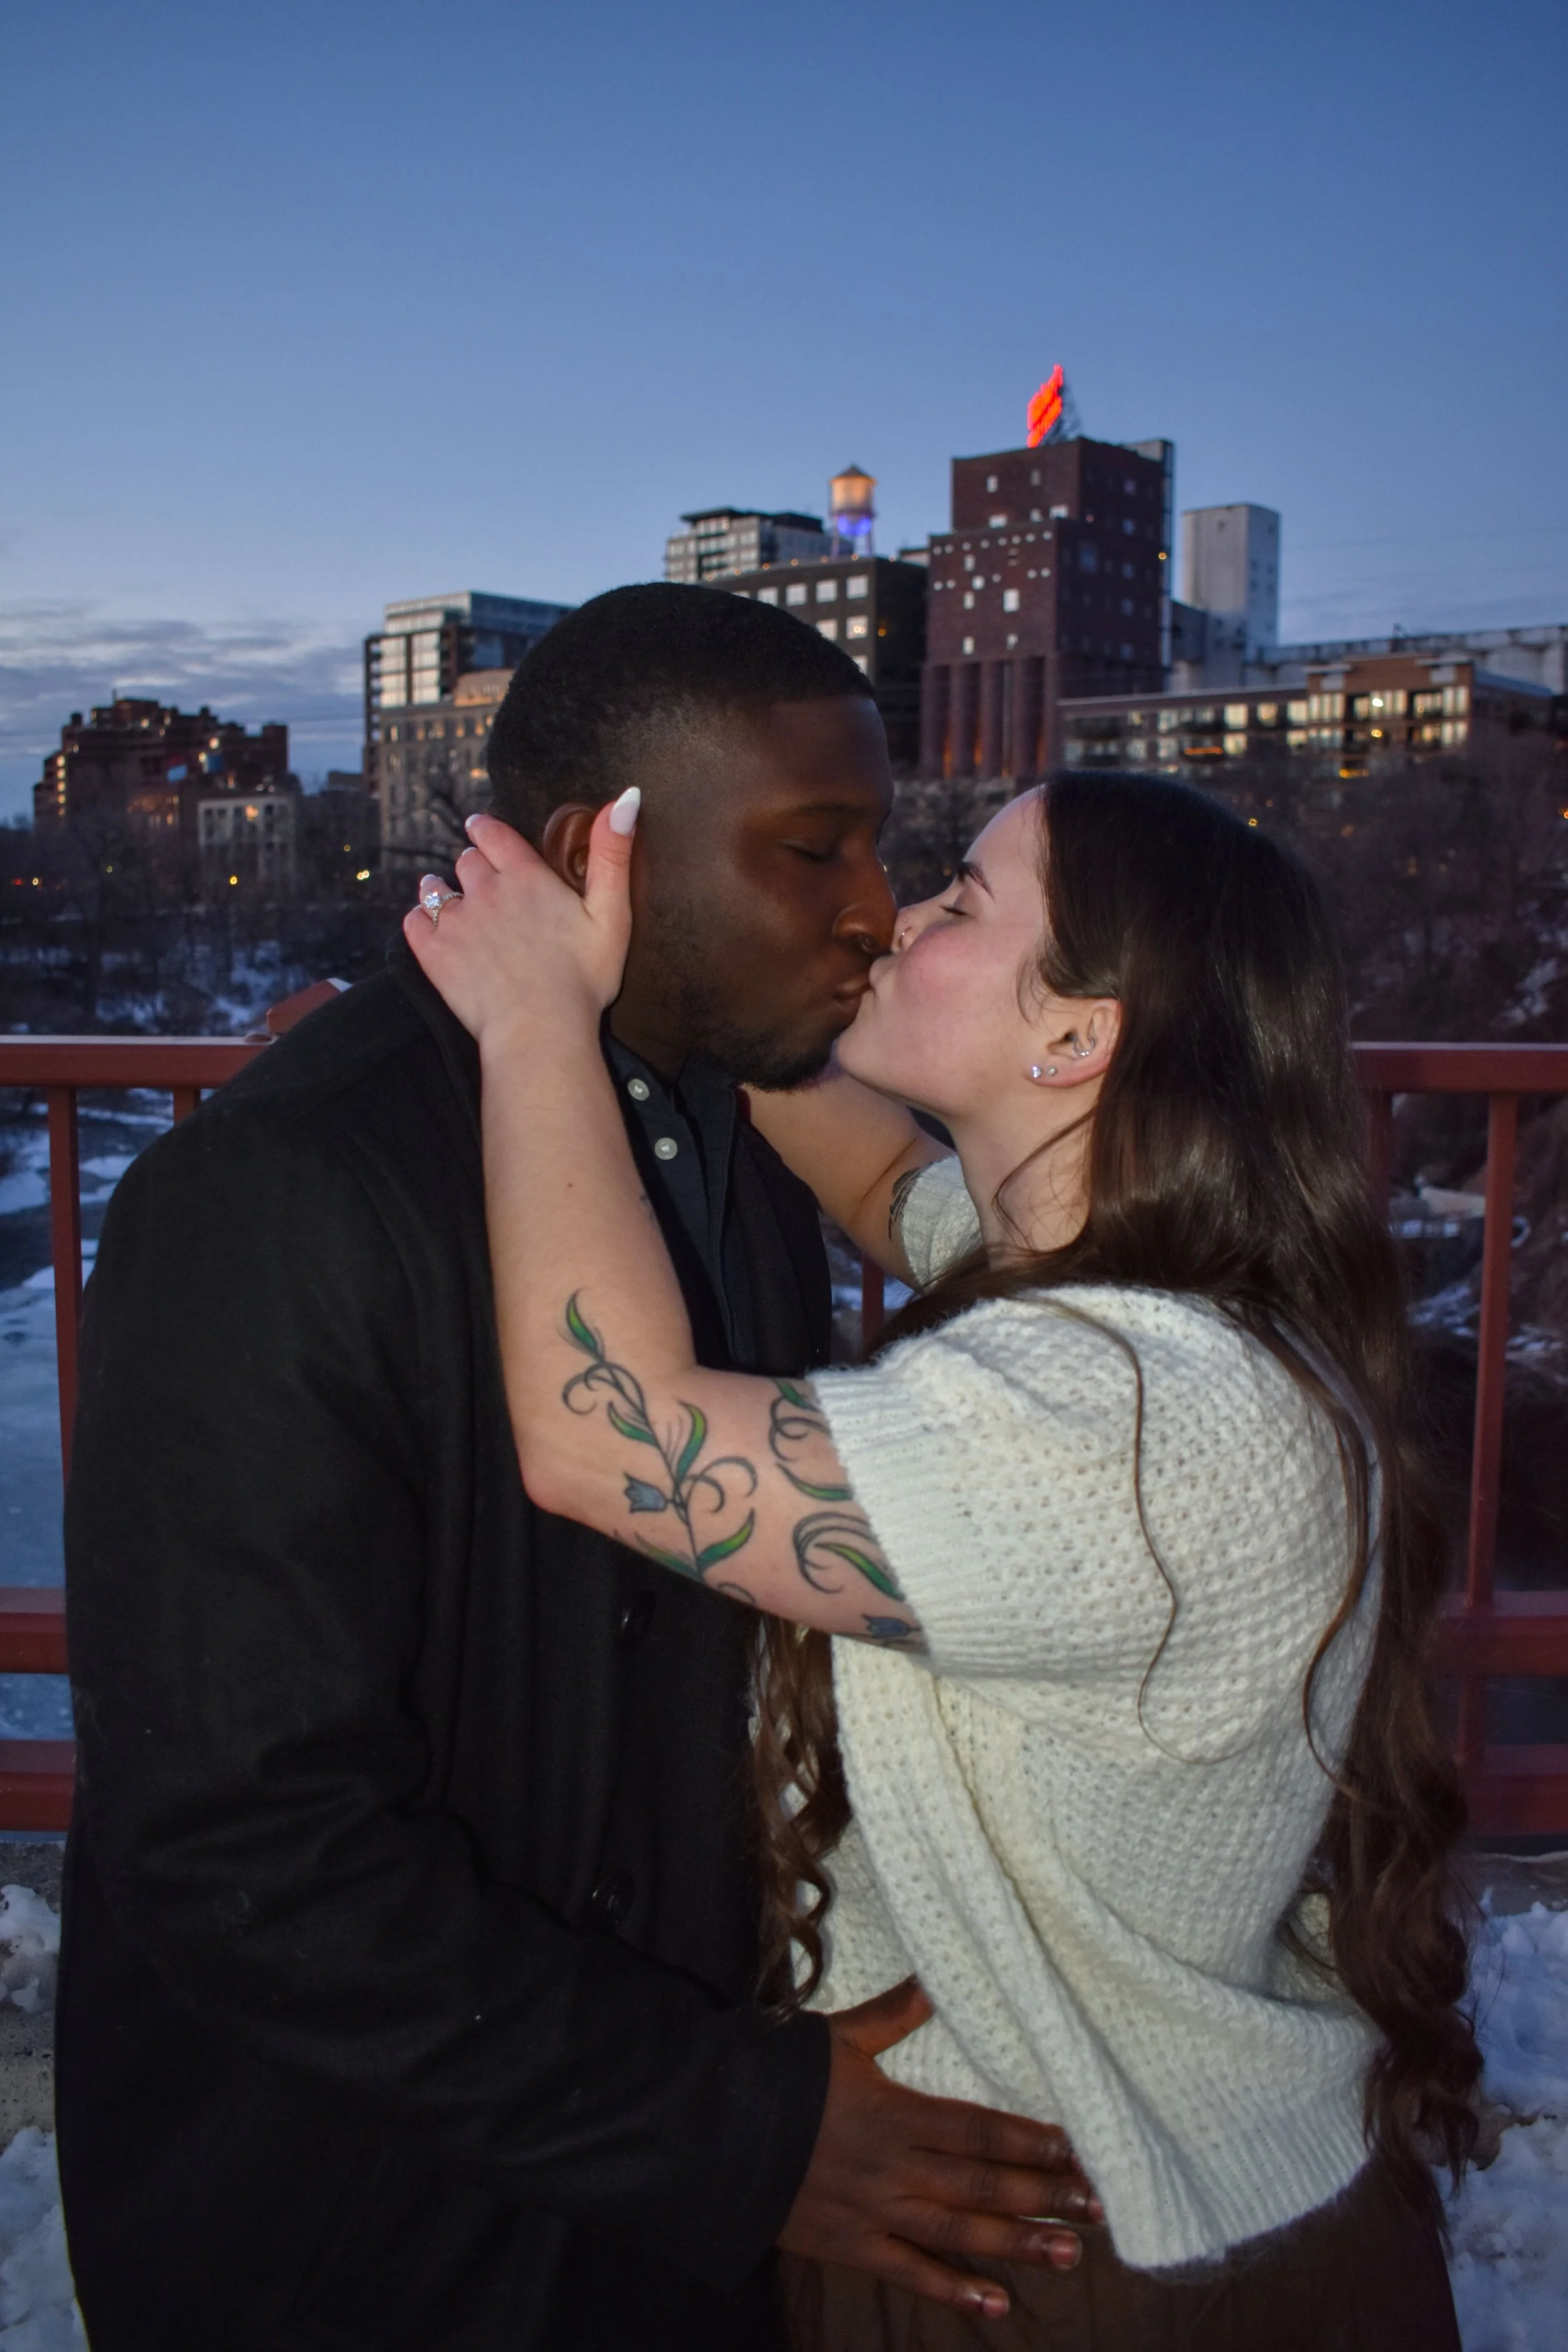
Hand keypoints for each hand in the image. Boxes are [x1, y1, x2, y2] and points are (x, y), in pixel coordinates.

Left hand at [401, 794, 638, 1049]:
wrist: (540, 1030)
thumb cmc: (583, 979)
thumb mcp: (613, 914)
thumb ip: (613, 854)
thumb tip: (627, 797)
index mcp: (527, 876)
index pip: (493, 834)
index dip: (484, 829)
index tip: (479, 830)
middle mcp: (485, 890)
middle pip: (466, 860)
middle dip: (471, 865)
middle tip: (480, 881)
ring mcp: (456, 921)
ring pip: (434, 887)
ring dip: (441, 890)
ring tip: (449, 901)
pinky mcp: (433, 952)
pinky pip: (413, 921)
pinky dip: (420, 921)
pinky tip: (432, 930)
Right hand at [779, 1979, 1099, 2320]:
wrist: (708, 2131)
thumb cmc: (776, 2076)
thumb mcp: (836, 2037)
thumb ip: (893, 2016)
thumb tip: (935, 1980)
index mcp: (891, 2111)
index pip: (976, 2128)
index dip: (1029, 2141)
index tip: (1078, 2149)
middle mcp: (891, 2167)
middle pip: (979, 2184)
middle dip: (1041, 2195)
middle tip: (1097, 2207)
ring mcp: (871, 2212)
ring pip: (956, 2233)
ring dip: (1016, 2244)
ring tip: (1069, 2252)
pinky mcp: (849, 2246)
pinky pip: (908, 2273)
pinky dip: (952, 2292)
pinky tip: (996, 2303)